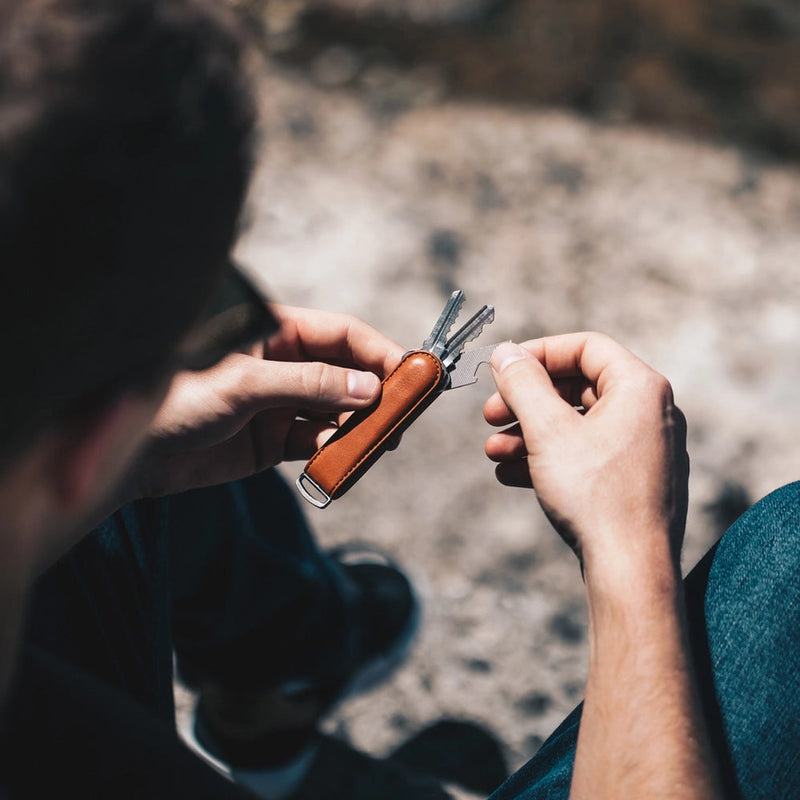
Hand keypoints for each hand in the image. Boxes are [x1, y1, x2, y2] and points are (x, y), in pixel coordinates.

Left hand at [129, 305, 404, 498]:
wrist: (137, 456)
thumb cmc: (180, 400)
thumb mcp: (247, 386)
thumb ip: (311, 384)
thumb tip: (369, 388)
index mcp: (277, 333)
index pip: (342, 334)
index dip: (380, 351)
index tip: (411, 372)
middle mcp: (285, 365)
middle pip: (347, 373)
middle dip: (377, 392)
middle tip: (406, 414)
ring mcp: (282, 404)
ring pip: (338, 410)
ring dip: (360, 425)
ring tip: (380, 441)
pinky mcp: (275, 440)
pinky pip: (319, 442)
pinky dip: (335, 449)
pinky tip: (344, 456)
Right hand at [484, 334, 687, 576]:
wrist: (630, 571)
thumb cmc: (596, 496)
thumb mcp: (547, 430)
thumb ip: (522, 383)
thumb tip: (505, 353)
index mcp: (640, 388)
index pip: (585, 347)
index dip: (538, 352)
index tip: (503, 369)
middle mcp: (649, 413)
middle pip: (577, 386)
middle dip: (526, 401)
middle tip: (489, 415)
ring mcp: (644, 449)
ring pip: (577, 425)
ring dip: (529, 433)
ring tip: (493, 452)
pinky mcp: (633, 481)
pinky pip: (586, 456)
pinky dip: (549, 459)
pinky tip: (512, 475)